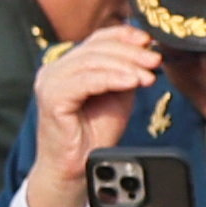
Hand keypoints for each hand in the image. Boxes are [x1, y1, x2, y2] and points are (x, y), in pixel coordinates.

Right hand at [21, 26, 163, 206]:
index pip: (98, 39)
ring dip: (126, 66)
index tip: (150, 40)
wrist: (75, 170)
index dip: (125, 36)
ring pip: (93, 61)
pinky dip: (112, 79)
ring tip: (147, 75)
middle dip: (131, 52)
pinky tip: (131, 82)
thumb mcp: (117, 96)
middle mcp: (55, 69)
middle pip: (97, 47)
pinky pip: (86, 81)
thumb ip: (126, 73)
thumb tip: (148, 52)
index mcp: (69, 65)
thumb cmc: (92, 136)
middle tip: (155, 60)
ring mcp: (50, 82)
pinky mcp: (52, 97)